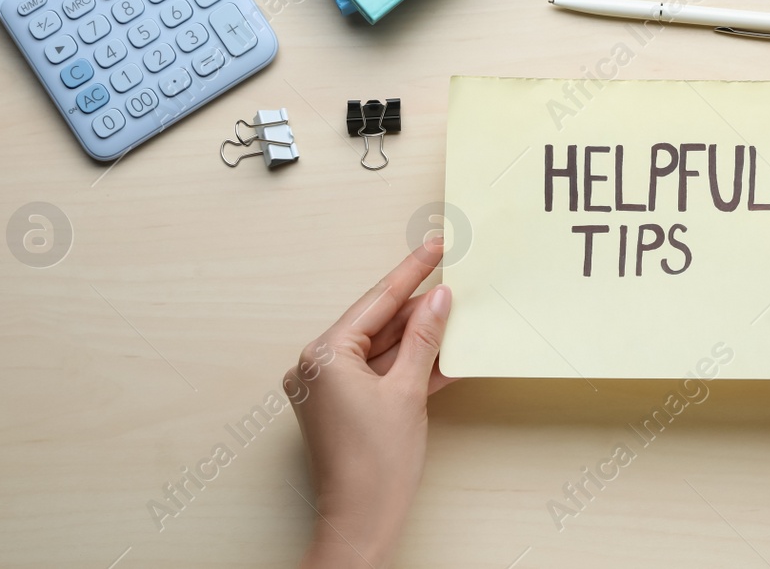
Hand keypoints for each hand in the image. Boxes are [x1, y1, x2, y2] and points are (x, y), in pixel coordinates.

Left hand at [288, 238, 453, 568]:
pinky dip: (406, 367)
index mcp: (323, 356)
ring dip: (416, 339)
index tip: (433, 247)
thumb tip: (438, 300)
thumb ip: (423, 339)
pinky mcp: (340, 407)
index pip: (376, 302)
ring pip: (380, 349)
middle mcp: (316, 367)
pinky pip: (376, 373)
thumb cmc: (375, 467)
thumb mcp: (408, 391)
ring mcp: (326, 389)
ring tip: (453, 315)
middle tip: (452, 280)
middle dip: (417, 308)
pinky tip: (440, 354)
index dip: (411, 273)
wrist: (361, 523)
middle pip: (377, 324)